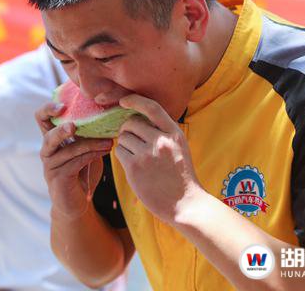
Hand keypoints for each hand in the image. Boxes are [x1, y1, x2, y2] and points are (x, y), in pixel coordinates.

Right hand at [35, 102, 112, 219]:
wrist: (78, 203)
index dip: (48, 108)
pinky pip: (76, 163)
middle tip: (75, 126)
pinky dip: (92, 155)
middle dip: (62, 129)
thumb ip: (88, 134)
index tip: (63, 105)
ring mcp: (51, 166)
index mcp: (52, 139)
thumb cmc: (82, 172)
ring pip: (69, 150)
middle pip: (49, 136)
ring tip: (109, 142)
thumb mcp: (85, 149)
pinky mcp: (59, 178)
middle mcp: (47, 151)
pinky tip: (105, 151)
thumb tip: (107, 116)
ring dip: (91, 144)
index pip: (41, 118)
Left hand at [115, 94, 202, 222]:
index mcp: (174, 133)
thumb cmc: (181, 176)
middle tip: (132, 141)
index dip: (135, 100)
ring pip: (123, 137)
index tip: (124, 101)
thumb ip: (163, 133)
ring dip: (125, 144)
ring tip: (136, 157)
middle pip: (132, 122)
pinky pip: (119, 151)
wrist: (185, 203)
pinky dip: (122, 155)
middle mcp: (161, 141)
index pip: (152, 107)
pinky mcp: (135, 168)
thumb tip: (137, 119)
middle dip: (127, 129)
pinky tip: (132, 165)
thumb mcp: (180, 147)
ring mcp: (148, 154)